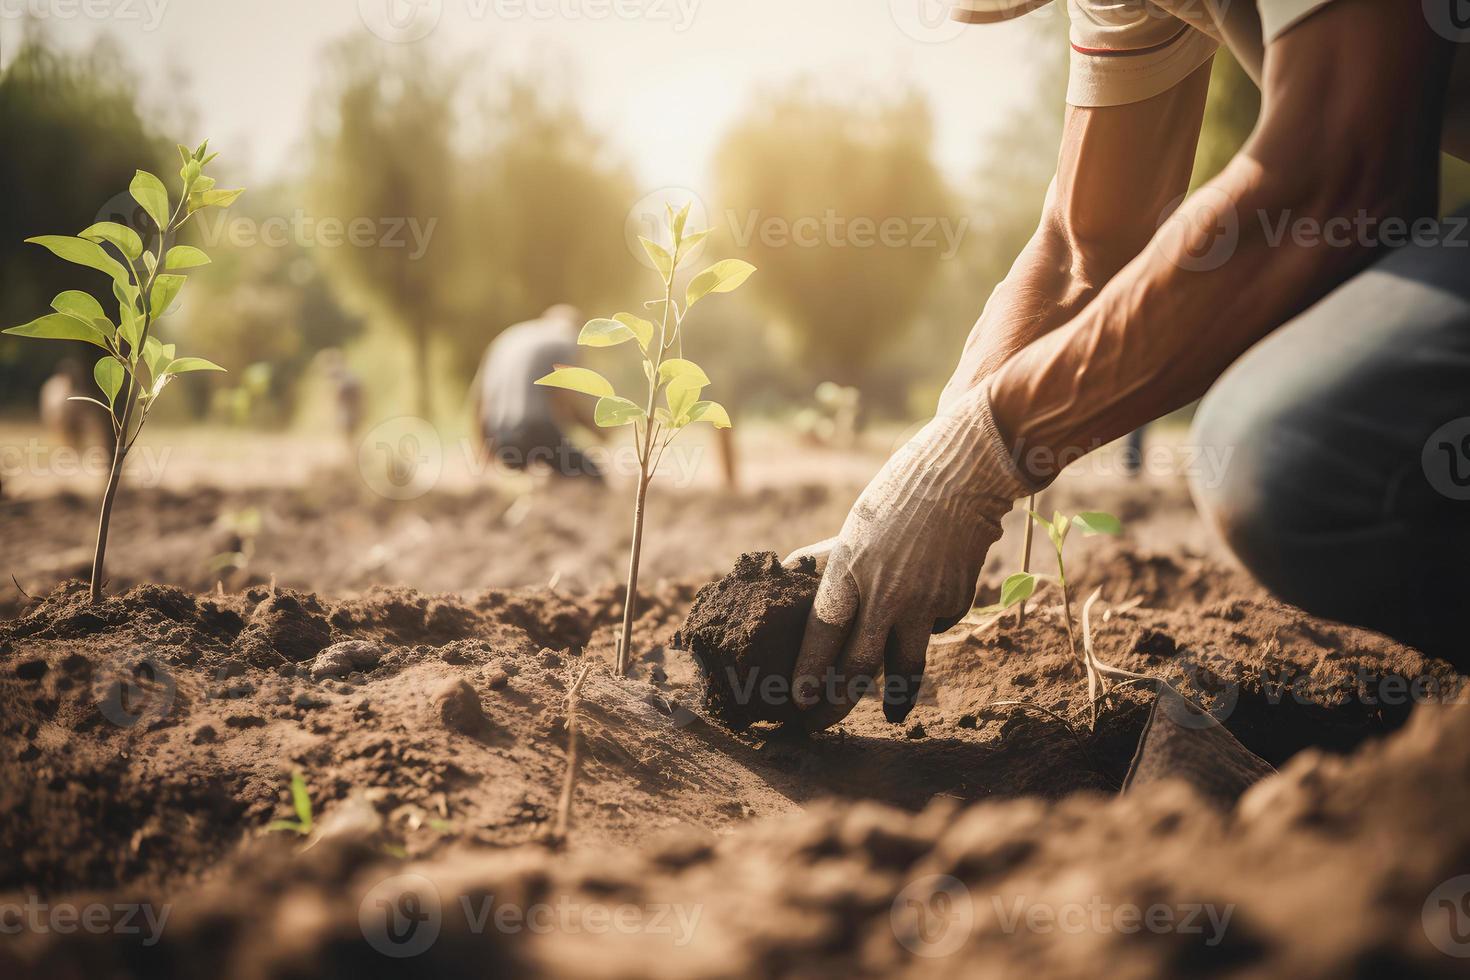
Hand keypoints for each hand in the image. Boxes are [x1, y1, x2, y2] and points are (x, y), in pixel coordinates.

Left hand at [784, 385, 1034, 730]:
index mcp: (850, 572)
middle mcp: (885, 595)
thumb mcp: (853, 526)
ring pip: (904, 666)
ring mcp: (924, 603)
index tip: (797, 700)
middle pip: (858, 665)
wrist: (965, 474)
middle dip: (837, 703)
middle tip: (823, 724)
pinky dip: (926, 629)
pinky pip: (934, 629)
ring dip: (894, 696)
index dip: (809, 672)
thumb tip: (789, 574)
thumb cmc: (899, 494)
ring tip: (890, 714)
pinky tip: (927, 613)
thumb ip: (825, 561)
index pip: (822, 635)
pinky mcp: (954, 603)